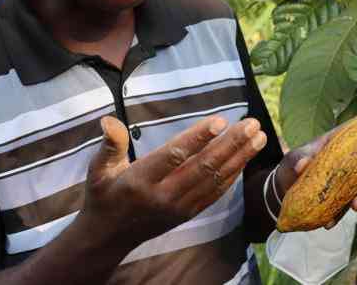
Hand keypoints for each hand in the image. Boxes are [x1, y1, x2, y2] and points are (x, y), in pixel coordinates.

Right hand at [78, 114, 266, 245]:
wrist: (108, 236)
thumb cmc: (103, 195)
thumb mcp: (98, 169)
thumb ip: (110, 145)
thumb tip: (109, 121)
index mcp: (140, 181)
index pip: (174, 156)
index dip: (197, 138)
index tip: (219, 121)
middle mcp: (163, 196)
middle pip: (202, 167)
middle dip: (231, 144)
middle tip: (252, 124)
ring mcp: (178, 207)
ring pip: (214, 180)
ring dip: (239, 158)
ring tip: (258, 137)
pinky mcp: (188, 214)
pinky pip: (215, 194)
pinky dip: (232, 176)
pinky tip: (245, 158)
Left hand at [275, 103, 356, 227]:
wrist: (284, 188)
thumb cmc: (294, 164)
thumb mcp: (294, 158)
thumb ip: (299, 158)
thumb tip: (302, 164)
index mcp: (340, 143)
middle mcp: (349, 161)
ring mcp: (348, 181)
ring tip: (356, 207)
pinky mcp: (341, 199)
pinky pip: (345, 208)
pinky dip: (339, 216)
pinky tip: (329, 223)